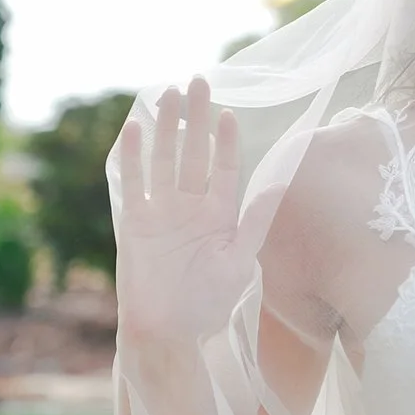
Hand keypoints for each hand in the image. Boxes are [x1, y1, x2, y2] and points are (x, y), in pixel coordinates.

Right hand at [112, 76, 254, 347]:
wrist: (169, 333)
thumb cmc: (207, 304)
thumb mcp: (241, 260)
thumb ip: (256, 220)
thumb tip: (280, 184)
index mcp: (219, 215)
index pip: (223, 168)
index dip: (225, 140)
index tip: (229, 111)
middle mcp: (189, 207)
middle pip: (193, 153)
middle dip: (195, 118)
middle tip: (197, 81)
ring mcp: (161, 212)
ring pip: (164, 160)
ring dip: (166, 128)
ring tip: (169, 94)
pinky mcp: (135, 222)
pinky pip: (134, 183)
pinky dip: (134, 157)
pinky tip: (136, 128)